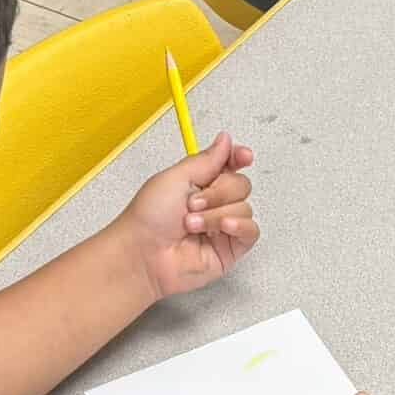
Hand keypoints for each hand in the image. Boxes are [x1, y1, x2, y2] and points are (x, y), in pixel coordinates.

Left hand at [116, 135, 257, 299]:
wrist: (143, 254)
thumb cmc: (147, 219)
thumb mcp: (175, 177)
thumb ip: (207, 159)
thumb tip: (225, 140)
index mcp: (198, 183)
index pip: (230, 164)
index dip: (239, 158)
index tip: (242, 156)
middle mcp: (212, 203)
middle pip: (241, 184)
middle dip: (219, 192)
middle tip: (193, 203)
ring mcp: (221, 226)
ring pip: (245, 207)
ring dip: (217, 214)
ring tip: (192, 224)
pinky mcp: (230, 248)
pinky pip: (251, 231)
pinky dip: (239, 226)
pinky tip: (222, 228)